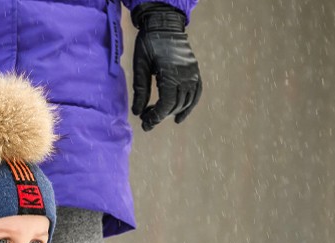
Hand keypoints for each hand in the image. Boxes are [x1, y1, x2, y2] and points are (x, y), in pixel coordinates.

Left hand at [131, 3, 201, 130]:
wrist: (164, 25)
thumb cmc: (149, 44)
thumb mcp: (140, 65)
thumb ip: (140, 90)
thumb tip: (138, 113)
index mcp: (171, 73)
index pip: (167, 103)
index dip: (156, 117)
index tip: (146, 125)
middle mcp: (186, 75)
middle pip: (176, 105)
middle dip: (160, 116)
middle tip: (146, 119)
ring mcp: (193, 73)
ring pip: (186, 102)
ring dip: (172, 112)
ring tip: (157, 115)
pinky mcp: (195, 71)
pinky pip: (196, 93)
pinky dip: (189, 106)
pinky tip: (179, 118)